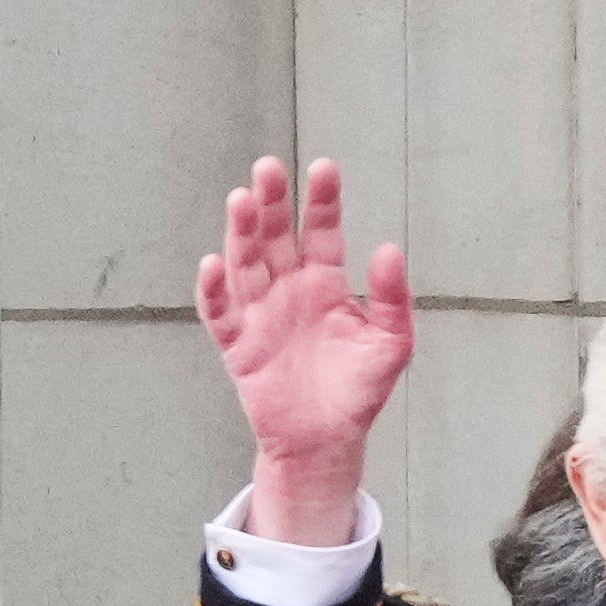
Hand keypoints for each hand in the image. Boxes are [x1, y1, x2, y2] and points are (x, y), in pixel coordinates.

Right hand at [196, 156, 412, 544]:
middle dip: (271, 203)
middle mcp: (288, 291)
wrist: (328, 438)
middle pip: (274, 237)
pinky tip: (214, 264)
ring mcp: (259, 315)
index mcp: (324, 284)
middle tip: (268, 167)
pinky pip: (220, 313)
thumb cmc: (359, 389)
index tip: (323, 167)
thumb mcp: (392, 342)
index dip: (321, 201)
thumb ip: (392, 298)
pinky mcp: (237, 344)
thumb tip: (389, 249)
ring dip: (240, 233)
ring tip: (241, 199)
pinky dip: (213, 290)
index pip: (321, 232)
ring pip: (244, 264)